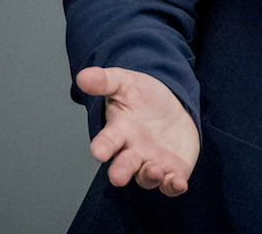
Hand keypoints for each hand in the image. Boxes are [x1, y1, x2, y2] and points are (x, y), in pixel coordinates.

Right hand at [76, 66, 200, 196]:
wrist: (171, 105)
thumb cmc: (142, 97)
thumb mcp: (125, 83)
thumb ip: (105, 81)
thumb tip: (82, 76)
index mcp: (119, 131)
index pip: (107, 141)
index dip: (102, 146)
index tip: (98, 152)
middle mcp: (133, 151)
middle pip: (124, 165)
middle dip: (121, 171)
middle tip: (117, 177)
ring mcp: (152, 162)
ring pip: (147, 177)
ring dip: (150, 176)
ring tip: (155, 170)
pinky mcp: (173, 169)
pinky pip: (172, 183)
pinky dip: (174, 186)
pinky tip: (179, 183)